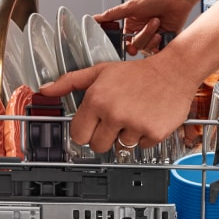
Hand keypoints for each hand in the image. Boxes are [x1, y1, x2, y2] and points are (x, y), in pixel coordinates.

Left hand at [39, 56, 200, 152]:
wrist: (173, 71)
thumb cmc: (137, 72)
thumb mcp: (100, 71)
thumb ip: (70, 81)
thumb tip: (45, 88)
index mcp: (97, 99)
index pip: (78, 135)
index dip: (86, 132)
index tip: (93, 126)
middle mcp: (114, 113)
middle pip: (97, 146)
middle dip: (104, 137)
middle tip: (115, 121)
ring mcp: (134, 125)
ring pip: (120, 147)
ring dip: (126, 135)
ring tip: (134, 115)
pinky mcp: (153, 133)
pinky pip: (141, 147)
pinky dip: (144, 137)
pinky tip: (147, 118)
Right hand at [95, 0, 199, 54]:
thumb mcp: (131, 6)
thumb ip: (112, 15)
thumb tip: (94, 18)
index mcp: (131, 25)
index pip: (123, 41)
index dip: (125, 45)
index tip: (128, 46)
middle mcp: (141, 32)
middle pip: (135, 46)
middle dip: (143, 36)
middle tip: (152, 22)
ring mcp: (153, 37)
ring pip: (146, 49)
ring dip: (152, 36)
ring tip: (159, 22)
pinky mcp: (165, 41)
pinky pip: (158, 51)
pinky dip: (160, 44)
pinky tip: (163, 34)